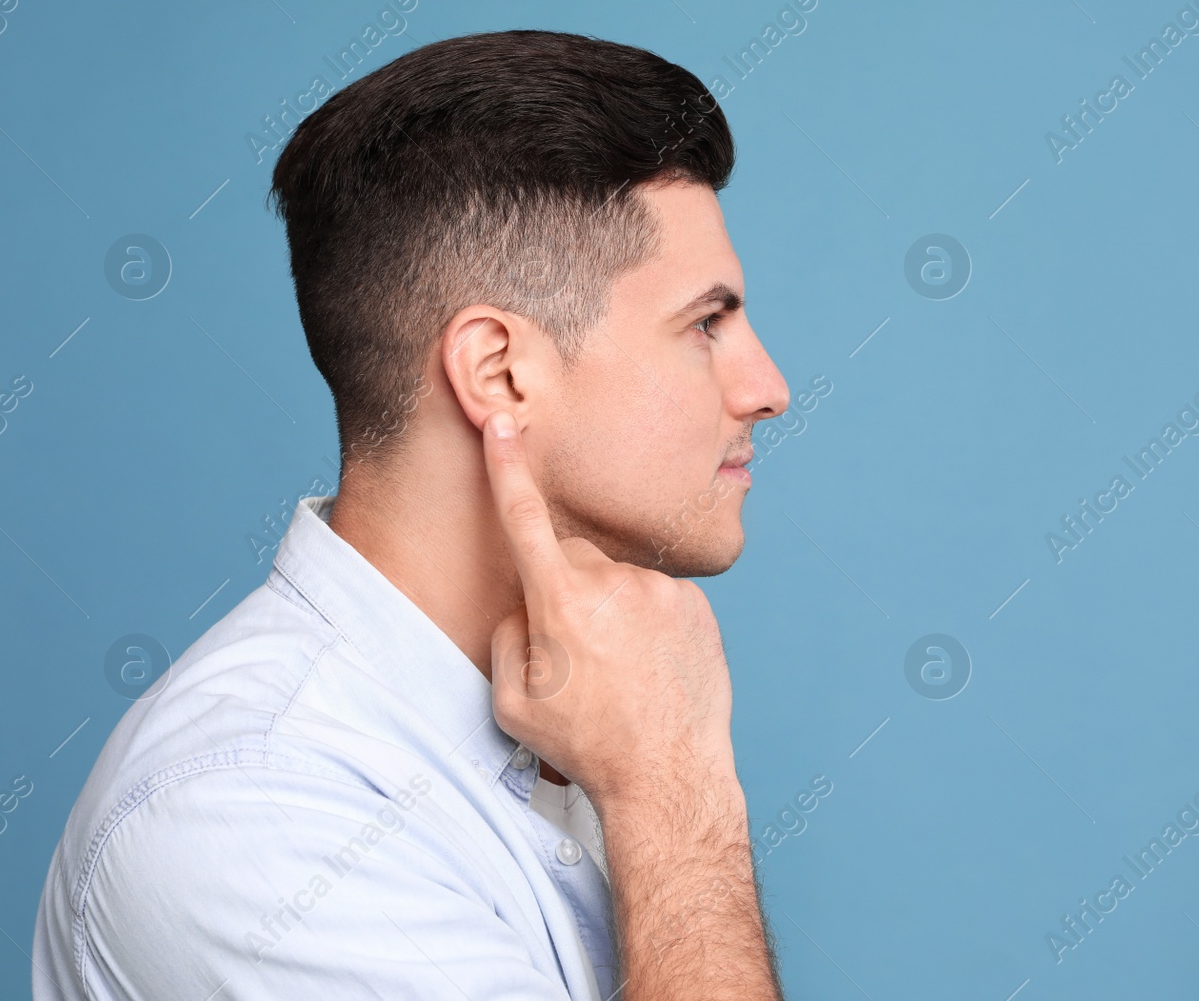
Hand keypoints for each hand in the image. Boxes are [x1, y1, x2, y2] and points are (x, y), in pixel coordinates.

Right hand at [482, 410, 736, 810]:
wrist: (669, 776)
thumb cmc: (586, 746)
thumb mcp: (514, 703)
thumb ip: (508, 638)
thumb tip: (526, 605)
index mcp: (562, 602)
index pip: (525, 520)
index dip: (507, 469)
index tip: (502, 423)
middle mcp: (615, 584)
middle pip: (572, 559)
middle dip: (564, 588)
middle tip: (574, 653)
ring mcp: (662, 592)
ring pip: (617, 582)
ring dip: (610, 611)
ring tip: (620, 672)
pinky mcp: (696, 606)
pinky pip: (656, 598)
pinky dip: (647, 622)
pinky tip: (650, 668)